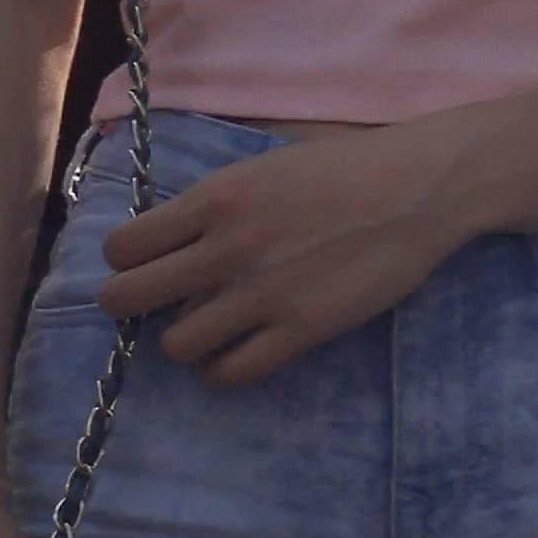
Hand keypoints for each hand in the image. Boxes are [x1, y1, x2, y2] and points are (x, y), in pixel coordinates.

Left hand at [100, 120, 464, 382]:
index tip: (137, 264)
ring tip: (199, 330)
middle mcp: (227, 248)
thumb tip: (172, 233)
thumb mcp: (263, 166)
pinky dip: (219, 371)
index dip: (121, 260)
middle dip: (125, 304)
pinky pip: (232, 372)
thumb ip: (214, 201)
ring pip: (177, 344)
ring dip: (179, 340)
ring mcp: (262, 294)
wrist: (416, 189)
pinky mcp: (299, 330)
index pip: (124, 246)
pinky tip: (227, 356)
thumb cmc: (344, 167)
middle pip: (130, 297)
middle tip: (142, 305)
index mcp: (215, 198)